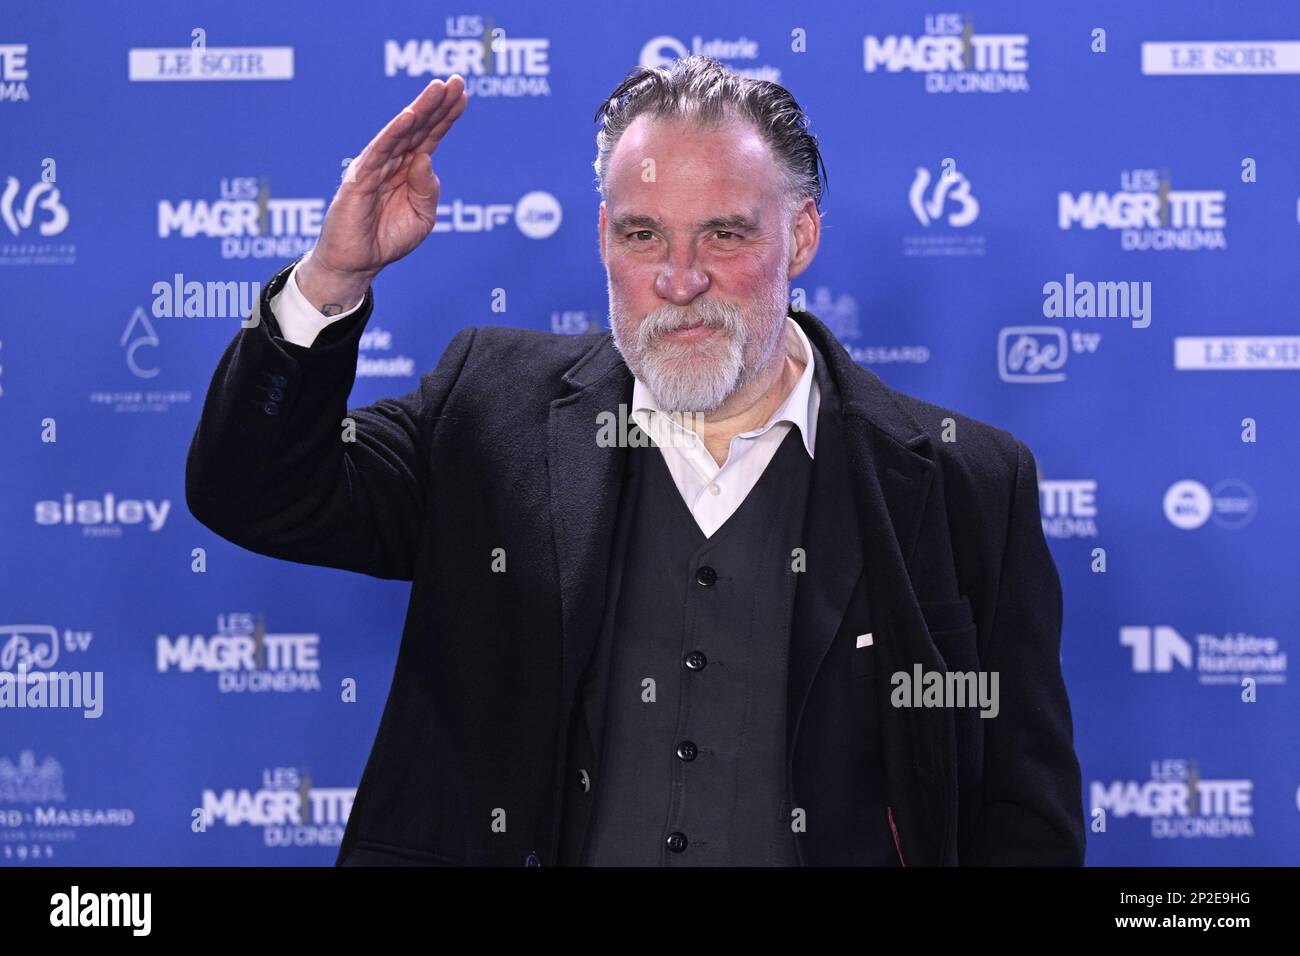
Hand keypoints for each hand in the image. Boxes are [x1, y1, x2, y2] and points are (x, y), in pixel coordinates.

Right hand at [297, 75, 469, 313]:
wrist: (359, 263)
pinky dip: (394, 133)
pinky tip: (409, 116)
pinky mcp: (360, 179)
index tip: (463, 93)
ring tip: (437, 90)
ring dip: (420, 110)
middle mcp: (393, 163)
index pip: (431, 136)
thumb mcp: (422, 217)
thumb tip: (426, 159)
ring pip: (401, 133)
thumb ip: (428, 190)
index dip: (446, 115)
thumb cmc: (388, 239)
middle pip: (419, 128)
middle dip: (437, 103)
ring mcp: (375, 168)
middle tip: (456, 80)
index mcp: (409, 170)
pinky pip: (379, 152)